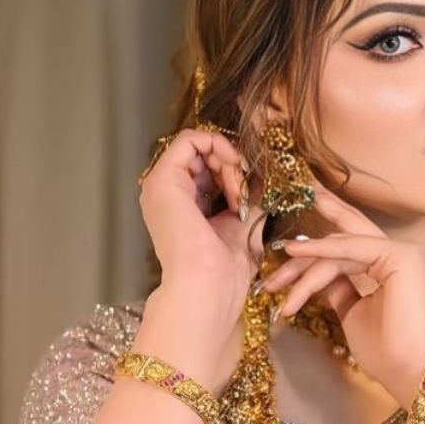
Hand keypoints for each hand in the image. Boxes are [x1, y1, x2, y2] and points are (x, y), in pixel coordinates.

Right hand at [136, 128, 257, 380]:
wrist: (208, 284)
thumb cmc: (224, 268)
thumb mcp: (242, 225)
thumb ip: (248, 199)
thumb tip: (263, 180)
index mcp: (182, 205)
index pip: (207, 168)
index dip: (231, 170)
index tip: (250, 190)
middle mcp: (167, 193)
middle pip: (202, 154)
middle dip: (231, 164)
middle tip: (246, 190)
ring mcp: (160, 185)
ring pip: (198, 145)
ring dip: (228, 159)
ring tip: (239, 190)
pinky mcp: (162, 178)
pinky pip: (189, 139)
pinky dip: (217, 146)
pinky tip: (233, 169)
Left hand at [260, 184, 424, 407]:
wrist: (412, 371)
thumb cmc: (386, 351)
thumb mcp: (352, 312)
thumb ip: (339, 288)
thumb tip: (319, 275)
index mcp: (388, 266)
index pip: (349, 244)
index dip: (321, 238)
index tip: (292, 240)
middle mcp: (396, 253)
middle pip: (344, 234)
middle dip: (313, 227)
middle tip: (286, 218)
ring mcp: (399, 251)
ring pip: (339, 248)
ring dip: (303, 266)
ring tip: (275, 285)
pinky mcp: (398, 256)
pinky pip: (349, 249)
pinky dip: (320, 252)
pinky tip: (295, 255)